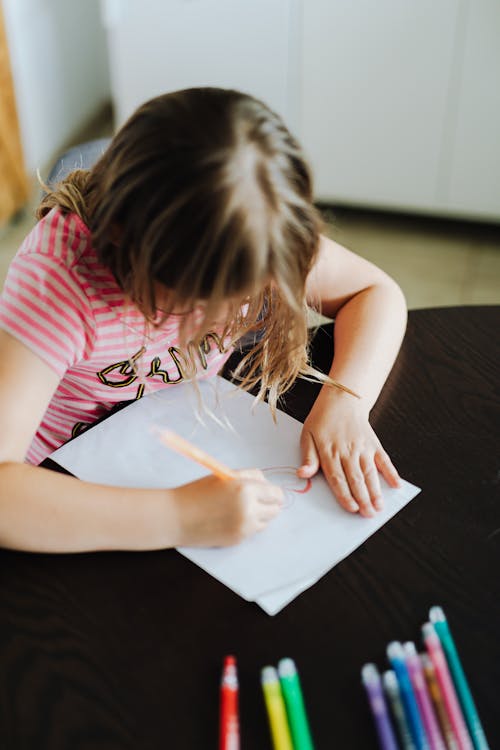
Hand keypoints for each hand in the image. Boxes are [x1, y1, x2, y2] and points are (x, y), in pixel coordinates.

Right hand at [173, 469, 283, 546]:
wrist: (176, 517)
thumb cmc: (196, 493)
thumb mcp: (224, 476)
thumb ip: (248, 477)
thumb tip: (266, 483)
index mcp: (245, 488)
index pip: (275, 492)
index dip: (272, 492)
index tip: (268, 492)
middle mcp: (248, 508)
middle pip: (276, 508)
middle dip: (269, 504)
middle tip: (257, 500)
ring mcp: (244, 526)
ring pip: (266, 520)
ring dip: (260, 515)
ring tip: (241, 509)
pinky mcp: (238, 539)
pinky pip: (254, 530)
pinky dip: (249, 525)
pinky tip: (232, 519)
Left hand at [297, 389, 399, 516]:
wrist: (342, 399)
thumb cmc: (323, 420)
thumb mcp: (307, 435)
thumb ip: (308, 457)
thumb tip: (303, 474)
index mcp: (330, 451)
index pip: (337, 478)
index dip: (345, 494)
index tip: (351, 508)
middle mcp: (348, 451)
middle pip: (356, 479)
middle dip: (363, 499)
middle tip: (368, 515)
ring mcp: (363, 447)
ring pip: (370, 472)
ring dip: (376, 491)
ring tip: (380, 507)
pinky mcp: (374, 444)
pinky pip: (384, 460)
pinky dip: (391, 472)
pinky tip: (396, 485)